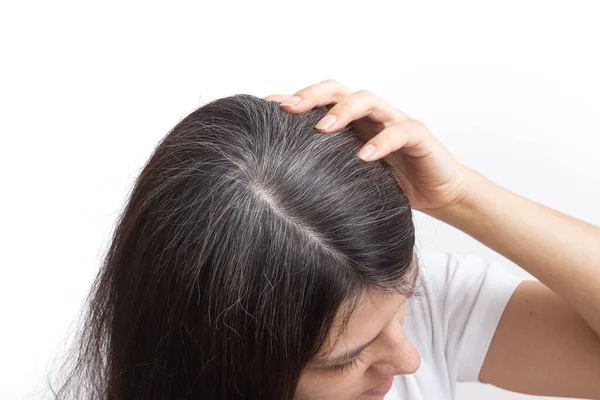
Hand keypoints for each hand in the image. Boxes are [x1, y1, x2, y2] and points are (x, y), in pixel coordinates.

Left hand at [263, 79, 474, 213]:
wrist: (438, 194)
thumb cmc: (390, 185)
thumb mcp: (351, 177)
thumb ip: (326, 169)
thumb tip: (280, 181)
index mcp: (352, 123)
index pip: (319, 102)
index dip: (293, 100)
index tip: (262, 107)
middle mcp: (370, 116)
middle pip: (339, 91)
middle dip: (312, 96)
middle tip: (288, 109)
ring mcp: (394, 122)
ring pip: (368, 100)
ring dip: (343, 111)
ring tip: (322, 128)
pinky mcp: (419, 137)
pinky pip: (400, 131)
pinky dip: (382, 141)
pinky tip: (365, 157)